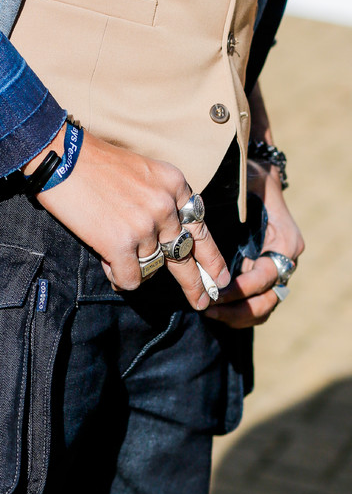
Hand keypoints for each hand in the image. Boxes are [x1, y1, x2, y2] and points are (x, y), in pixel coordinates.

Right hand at [25, 125, 229, 311]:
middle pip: (185, 256)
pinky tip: (108, 264)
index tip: (219, 279)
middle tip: (203, 303)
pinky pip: (131, 279)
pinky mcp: (120, 244)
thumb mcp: (144, 173)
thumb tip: (166, 240)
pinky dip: (120, 278)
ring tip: (113, 253)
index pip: (201, 229)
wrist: (61, 158)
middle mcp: (166, 207)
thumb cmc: (95, 164)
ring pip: (152, 268)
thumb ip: (162, 201)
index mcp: (175, 186)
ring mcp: (145, 227)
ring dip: (134, 267)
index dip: (212, 258)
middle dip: (196, 284)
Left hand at [203, 158, 304, 327]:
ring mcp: (273, 272)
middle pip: (267, 300)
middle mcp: (283, 261)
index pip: (265, 277)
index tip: (215, 291)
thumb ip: (238, 199)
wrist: (255, 178)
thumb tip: (207, 216)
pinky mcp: (259, 277)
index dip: (241, 288)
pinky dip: (236, 312)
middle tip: (209, 307)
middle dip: (238, 309)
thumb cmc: (249, 179)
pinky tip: (212, 310)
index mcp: (284, 244)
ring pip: (262, 308)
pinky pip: (254, 305)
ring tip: (209, 312)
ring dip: (236, 315)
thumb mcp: (247, 183)